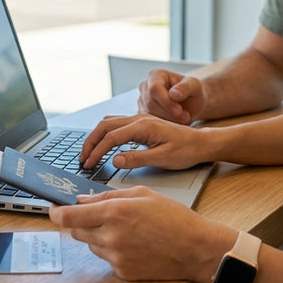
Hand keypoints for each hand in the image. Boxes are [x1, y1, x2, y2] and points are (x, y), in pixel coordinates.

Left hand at [49, 186, 234, 281]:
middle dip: (80, 222)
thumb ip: (107, 196)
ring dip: (98, 235)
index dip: (55, 213)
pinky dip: (113, 249)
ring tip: (126, 228)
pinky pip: (106, 258)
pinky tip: (134, 242)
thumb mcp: (142, 194)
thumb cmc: (174, 218)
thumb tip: (83, 200)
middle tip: (96, 215)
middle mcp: (111, 236)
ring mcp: (116, 256)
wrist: (195, 248)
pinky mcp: (122, 271)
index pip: (69, 217)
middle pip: (76, 231)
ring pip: (91, 245)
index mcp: (114, 212)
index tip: (53, 209)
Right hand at [80, 114, 212, 170]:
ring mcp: (139, 119)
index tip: (88, 164)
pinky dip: (105, 134)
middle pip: (105, 126)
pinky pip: (117, 125)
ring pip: (109, 123)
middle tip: (82, 159)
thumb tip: (115, 160)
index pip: (111, 137)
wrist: (201, 142)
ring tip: (88, 153)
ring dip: (96, 137)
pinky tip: (103, 145)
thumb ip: (138, 159)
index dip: (97, 152)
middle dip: (90, 142)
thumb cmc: (186, 151)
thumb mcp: (163, 158)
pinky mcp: (141, 124)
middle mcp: (139, 118)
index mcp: (143, 126)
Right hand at [136, 68, 207, 124]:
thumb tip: (173, 94)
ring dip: (168, 121)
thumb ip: (185, 87)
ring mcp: (141, 101)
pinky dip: (163, 127)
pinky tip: (176, 123)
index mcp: (155, 75)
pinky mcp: (142, 115)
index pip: (154, 89)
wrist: (191, 104)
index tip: (180, 110)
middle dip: (169, 113)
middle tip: (186, 118)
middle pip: (150, 103)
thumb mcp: (194, 86)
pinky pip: (149, 124)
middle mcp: (144, 86)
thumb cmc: (192, 92)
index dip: (166, 101)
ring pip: (149, 115)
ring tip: (184, 119)